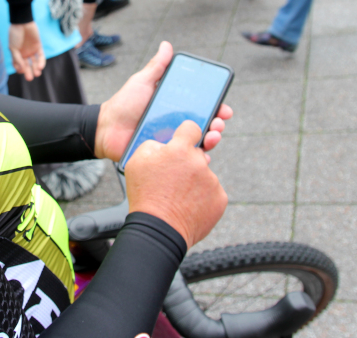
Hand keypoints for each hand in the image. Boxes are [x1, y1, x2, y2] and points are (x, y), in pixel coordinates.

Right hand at [9, 22, 44, 80]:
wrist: (22, 23)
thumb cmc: (15, 35)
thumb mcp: (13, 48)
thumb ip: (17, 59)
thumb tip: (21, 69)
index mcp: (16, 54)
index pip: (18, 65)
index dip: (19, 70)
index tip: (21, 71)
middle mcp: (24, 53)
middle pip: (27, 66)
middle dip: (28, 72)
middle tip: (29, 78)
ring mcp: (31, 50)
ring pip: (34, 62)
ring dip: (36, 68)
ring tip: (37, 73)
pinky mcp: (38, 47)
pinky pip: (41, 56)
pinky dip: (41, 62)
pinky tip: (40, 67)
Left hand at [94, 41, 233, 160]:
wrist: (106, 129)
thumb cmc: (124, 104)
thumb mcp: (142, 82)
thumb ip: (156, 66)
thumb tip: (167, 45)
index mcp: (175, 106)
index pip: (203, 107)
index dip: (217, 108)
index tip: (224, 108)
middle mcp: (177, 124)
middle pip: (206, 125)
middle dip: (218, 125)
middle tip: (218, 124)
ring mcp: (172, 141)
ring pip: (198, 143)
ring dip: (211, 141)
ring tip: (211, 138)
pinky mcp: (165, 156)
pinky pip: (184, 160)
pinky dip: (196, 160)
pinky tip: (201, 157)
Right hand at [125, 120, 227, 247]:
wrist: (159, 230)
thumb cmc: (146, 195)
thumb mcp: (137, 161)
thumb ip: (153, 144)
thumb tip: (164, 145)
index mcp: (180, 150)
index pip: (191, 127)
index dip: (185, 132)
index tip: (183, 138)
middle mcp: (200, 162)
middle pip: (197, 154)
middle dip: (187, 162)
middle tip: (174, 177)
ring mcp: (212, 181)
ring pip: (204, 174)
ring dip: (195, 180)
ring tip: (178, 196)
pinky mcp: (220, 199)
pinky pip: (212, 192)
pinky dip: (203, 197)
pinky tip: (188, 205)